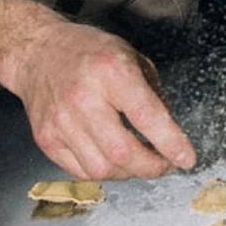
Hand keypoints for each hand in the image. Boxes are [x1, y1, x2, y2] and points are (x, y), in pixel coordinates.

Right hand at [1, 16, 195, 180]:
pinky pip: (81, 170)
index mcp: (111, 72)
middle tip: (166, 165)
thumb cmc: (90, 52)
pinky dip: (104, 172)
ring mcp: (61, 122)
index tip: (187, 158)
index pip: (147, 116)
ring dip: (129, 173)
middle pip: (123, 152)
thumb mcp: (131, 57)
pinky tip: (114, 160)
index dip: (171, 143)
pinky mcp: (46, 139)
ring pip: (102, 169)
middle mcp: (84, 99)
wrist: (38, 52)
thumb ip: (152, 94)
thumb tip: (169, 133)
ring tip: (140, 163)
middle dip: (152, 167)